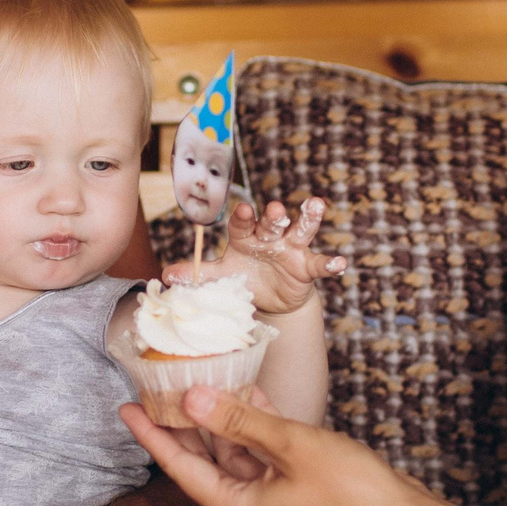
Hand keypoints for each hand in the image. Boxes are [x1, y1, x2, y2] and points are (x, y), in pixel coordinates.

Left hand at [120, 386, 472, 505]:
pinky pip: (261, 453)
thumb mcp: (290, 446)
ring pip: (234, 451)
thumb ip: (239, 420)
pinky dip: (254, 424)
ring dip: (220, 417)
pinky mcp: (292, 489)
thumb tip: (191, 398)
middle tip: (155, 385)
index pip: (180, 466)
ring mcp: (269, 500)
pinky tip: (245, 389)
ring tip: (197, 378)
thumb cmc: (350, 491)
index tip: (125, 408)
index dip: (151, 434)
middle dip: (182, 421)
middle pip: (203, 458)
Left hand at [168, 198, 345, 316]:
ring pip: (301, 230)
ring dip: (308, 219)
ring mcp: (291, 250)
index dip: (244, 217)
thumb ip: (198, 274)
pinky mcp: (306, 267)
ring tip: (316, 206)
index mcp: (245, 237)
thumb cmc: (244, 278)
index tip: (244, 209)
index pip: (243, 223)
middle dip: (275, 216)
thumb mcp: (222, 276)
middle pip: (273, 223)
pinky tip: (340, 263)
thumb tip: (167, 276)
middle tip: (276, 210)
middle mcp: (269, 238)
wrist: (271, 299)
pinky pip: (319, 264)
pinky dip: (330, 263)